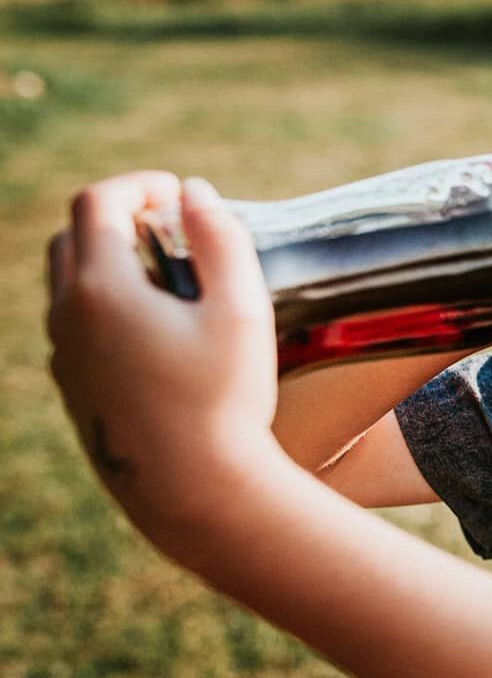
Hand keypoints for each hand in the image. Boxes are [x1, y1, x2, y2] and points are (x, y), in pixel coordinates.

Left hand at [46, 172, 281, 531]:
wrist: (194, 491)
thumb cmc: (224, 397)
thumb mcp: (241, 309)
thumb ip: (220, 238)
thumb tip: (194, 193)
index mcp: (100, 288)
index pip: (97, 203)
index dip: (137, 185)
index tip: (176, 195)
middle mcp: (67, 319)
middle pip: (71, 239)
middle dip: (115, 218)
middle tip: (168, 225)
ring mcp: (65, 359)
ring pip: (69, 288)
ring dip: (108, 264)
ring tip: (166, 277)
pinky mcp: (75, 393)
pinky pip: (77, 331)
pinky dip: (105, 308)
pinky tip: (157, 331)